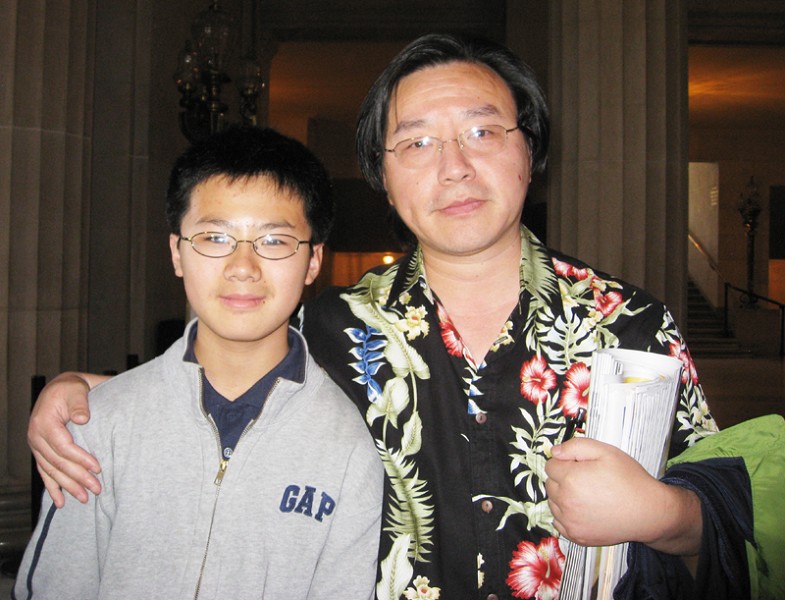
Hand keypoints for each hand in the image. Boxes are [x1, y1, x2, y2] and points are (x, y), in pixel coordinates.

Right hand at [28, 372, 106, 506]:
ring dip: (68, 487)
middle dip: (78, 478)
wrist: (60, 388)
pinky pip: (45, 472)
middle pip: (58, 463)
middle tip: (97, 489)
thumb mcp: (76, 390)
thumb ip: (80, 404)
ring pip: (52, 471)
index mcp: (44, 423)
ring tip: (84, 499)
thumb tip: (82, 419)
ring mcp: (37, 446)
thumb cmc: (70, 389)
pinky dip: (52, 488)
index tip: (97, 468)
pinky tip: (60, 502)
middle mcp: (36, 437)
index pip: (63, 446)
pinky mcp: (41, 451)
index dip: (80, 459)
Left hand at [545, 438, 701, 554]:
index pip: (550, 465)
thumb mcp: (605, 451)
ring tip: (587, 495)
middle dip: (562, 478)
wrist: (649, 512)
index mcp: (570, 478)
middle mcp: (566, 501)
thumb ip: (575, 446)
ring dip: (563, 497)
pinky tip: (583, 510)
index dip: (565, 462)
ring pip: (553, 503)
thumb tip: (554, 451)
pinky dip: (566, 515)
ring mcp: (570, 521)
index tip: (579, 465)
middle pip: (550, 484)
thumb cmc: (629, 480)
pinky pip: (558, 522)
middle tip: (585, 479)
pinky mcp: (576, 536)